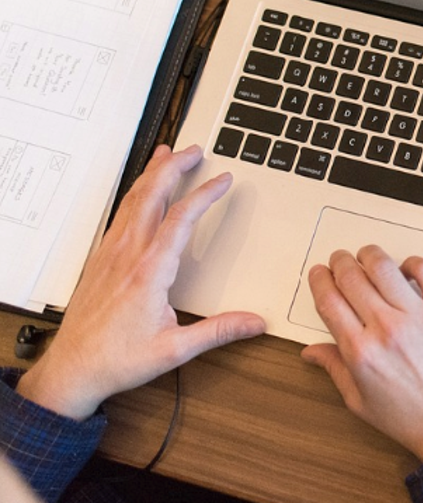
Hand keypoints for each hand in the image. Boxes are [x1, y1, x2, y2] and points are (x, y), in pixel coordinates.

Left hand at [17, 145, 265, 419]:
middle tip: (194, 151)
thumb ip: (218, 332)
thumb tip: (253, 322)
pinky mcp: (100, 260)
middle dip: (174, 168)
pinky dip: (135, 193)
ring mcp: (110, 254)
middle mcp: (127, 256)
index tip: (222, 180)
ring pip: (132, 201)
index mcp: (149, 272)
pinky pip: (119, 215)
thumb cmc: (117, 359)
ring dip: (151, 174)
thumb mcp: (175, 349)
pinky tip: (140, 193)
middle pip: (151, 196)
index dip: (204, 195)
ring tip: (167, 156)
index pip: (180, 219)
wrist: (72, 369)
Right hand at [301, 246, 422, 461]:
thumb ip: (335, 369)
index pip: (329, 300)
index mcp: (360, 351)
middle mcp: (386, 328)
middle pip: (352, 277)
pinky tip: (405, 269)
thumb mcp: (361, 402)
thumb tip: (312, 351)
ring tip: (367, 256)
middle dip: (340, 263)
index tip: (319, 274)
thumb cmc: (413, 419)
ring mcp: (418, 316)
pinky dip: (411, 262)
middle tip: (340, 260)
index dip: (319, 280)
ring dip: (370, 255)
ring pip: (384, 266)